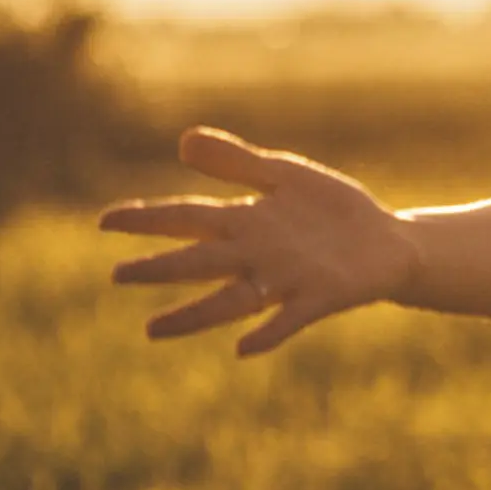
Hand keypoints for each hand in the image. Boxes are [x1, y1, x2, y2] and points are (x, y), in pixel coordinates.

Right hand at [98, 125, 422, 356]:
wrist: (386, 242)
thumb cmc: (329, 210)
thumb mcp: (285, 176)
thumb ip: (237, 162)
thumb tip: (183, 141)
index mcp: (244, 222)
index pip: (186, 218)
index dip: (147, 219)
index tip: (104, 221)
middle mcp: (256, 255)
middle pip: (199, 262)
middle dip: (160, 268)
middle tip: (118, 275)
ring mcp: (286, 279)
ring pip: (231, 300)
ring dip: (193, 316)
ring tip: (153, 330)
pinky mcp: (320, 297)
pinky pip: (289, 319)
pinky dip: (268, 332)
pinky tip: (243, 348)